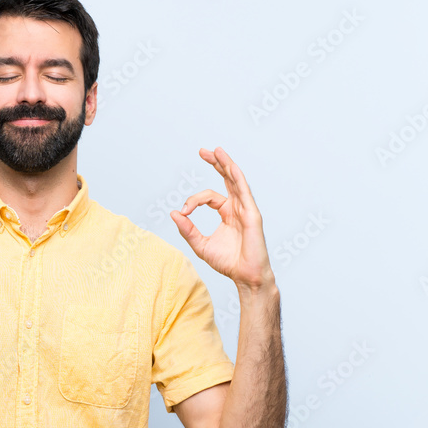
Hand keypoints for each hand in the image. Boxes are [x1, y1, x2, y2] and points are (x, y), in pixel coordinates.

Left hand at [170, 147, 273, 289]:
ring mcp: (246, 209)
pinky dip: (237, 178)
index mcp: (227, 213)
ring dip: (226, 164)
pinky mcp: (252, 215)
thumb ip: (187, 230)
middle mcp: (237, 208)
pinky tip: (230, 167)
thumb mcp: (201, 245)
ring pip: (236, 181)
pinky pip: (244, 192)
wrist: (245, 276)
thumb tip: (174, 213)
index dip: (193, 200)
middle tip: (202, 151)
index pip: (209, 197)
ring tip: (217, 151)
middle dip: (216, 163)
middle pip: (227, 179)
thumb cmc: (228, 263)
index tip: (184, 211)